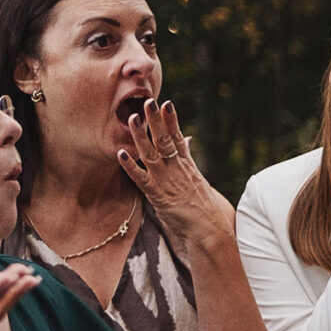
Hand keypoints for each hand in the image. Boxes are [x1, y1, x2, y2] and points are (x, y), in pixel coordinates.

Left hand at [117, 101, 233, 246]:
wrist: (210, 230)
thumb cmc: (206, 209)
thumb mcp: (199, 179)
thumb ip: (188, 157)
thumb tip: (187, 139)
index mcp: (187, 165)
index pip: (177, 137)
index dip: (171, 120)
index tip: (165, 103)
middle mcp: (177, 169)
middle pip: (165, 140)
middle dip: (156, 120)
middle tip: (148, 101)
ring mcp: (167, 181)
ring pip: (151, 154)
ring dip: (140, 136)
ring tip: (132, 118)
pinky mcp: (158, 196)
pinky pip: (141, 179)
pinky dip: (131, 166)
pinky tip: (121, 154)